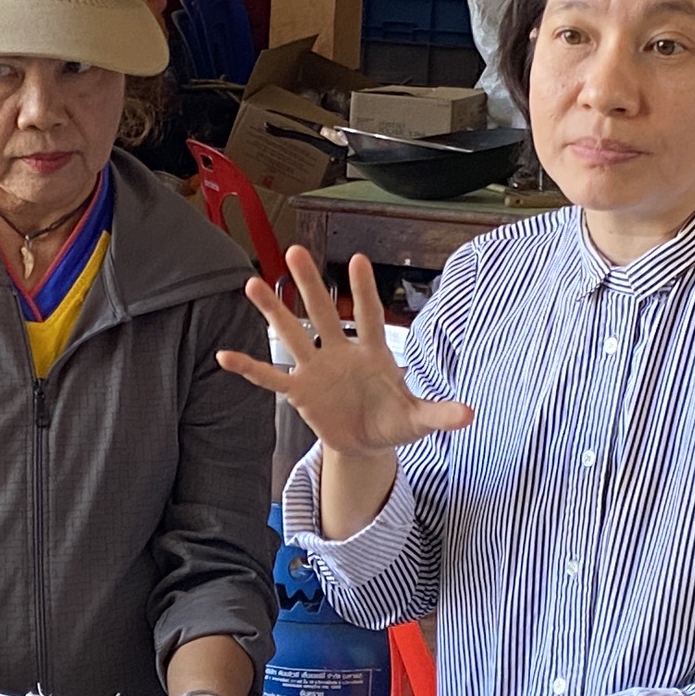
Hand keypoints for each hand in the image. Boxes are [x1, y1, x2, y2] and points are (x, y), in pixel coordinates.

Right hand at [217, 247, 471, 458]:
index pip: (369, 317)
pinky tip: (225, 356)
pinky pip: (270, 377)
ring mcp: (317, 370)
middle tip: (295, 251)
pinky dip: (249, 368)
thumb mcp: (418, 420)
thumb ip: (439, 413)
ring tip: (253, 283)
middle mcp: (341, 353)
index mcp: (374, 354)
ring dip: (274, 311)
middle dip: (311, 284)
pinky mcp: (300, 393)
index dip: (363, 291)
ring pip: (292, 335)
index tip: (357, 260)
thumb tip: (469, 415)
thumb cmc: (393, 422)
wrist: (368, 444)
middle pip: (324, 313)